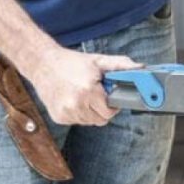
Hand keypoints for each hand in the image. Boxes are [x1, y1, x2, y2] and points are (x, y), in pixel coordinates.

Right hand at [21, 46, 142, 125]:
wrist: (42, 63)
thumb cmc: (71, 62)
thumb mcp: (98, 61)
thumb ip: (121, 65)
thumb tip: (141, 68)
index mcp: (88, 91)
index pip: (110, 112)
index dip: (112, 105)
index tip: (109, 96)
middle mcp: (76, 104)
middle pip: (101, 119)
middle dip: (102, 109)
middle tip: (97, 94)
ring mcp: (65, 112)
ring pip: (89, 122)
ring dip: (91, 111)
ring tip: (84, 94)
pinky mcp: (58, 117)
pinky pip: (77, 121)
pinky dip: (79, 113)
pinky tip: (73, 99)